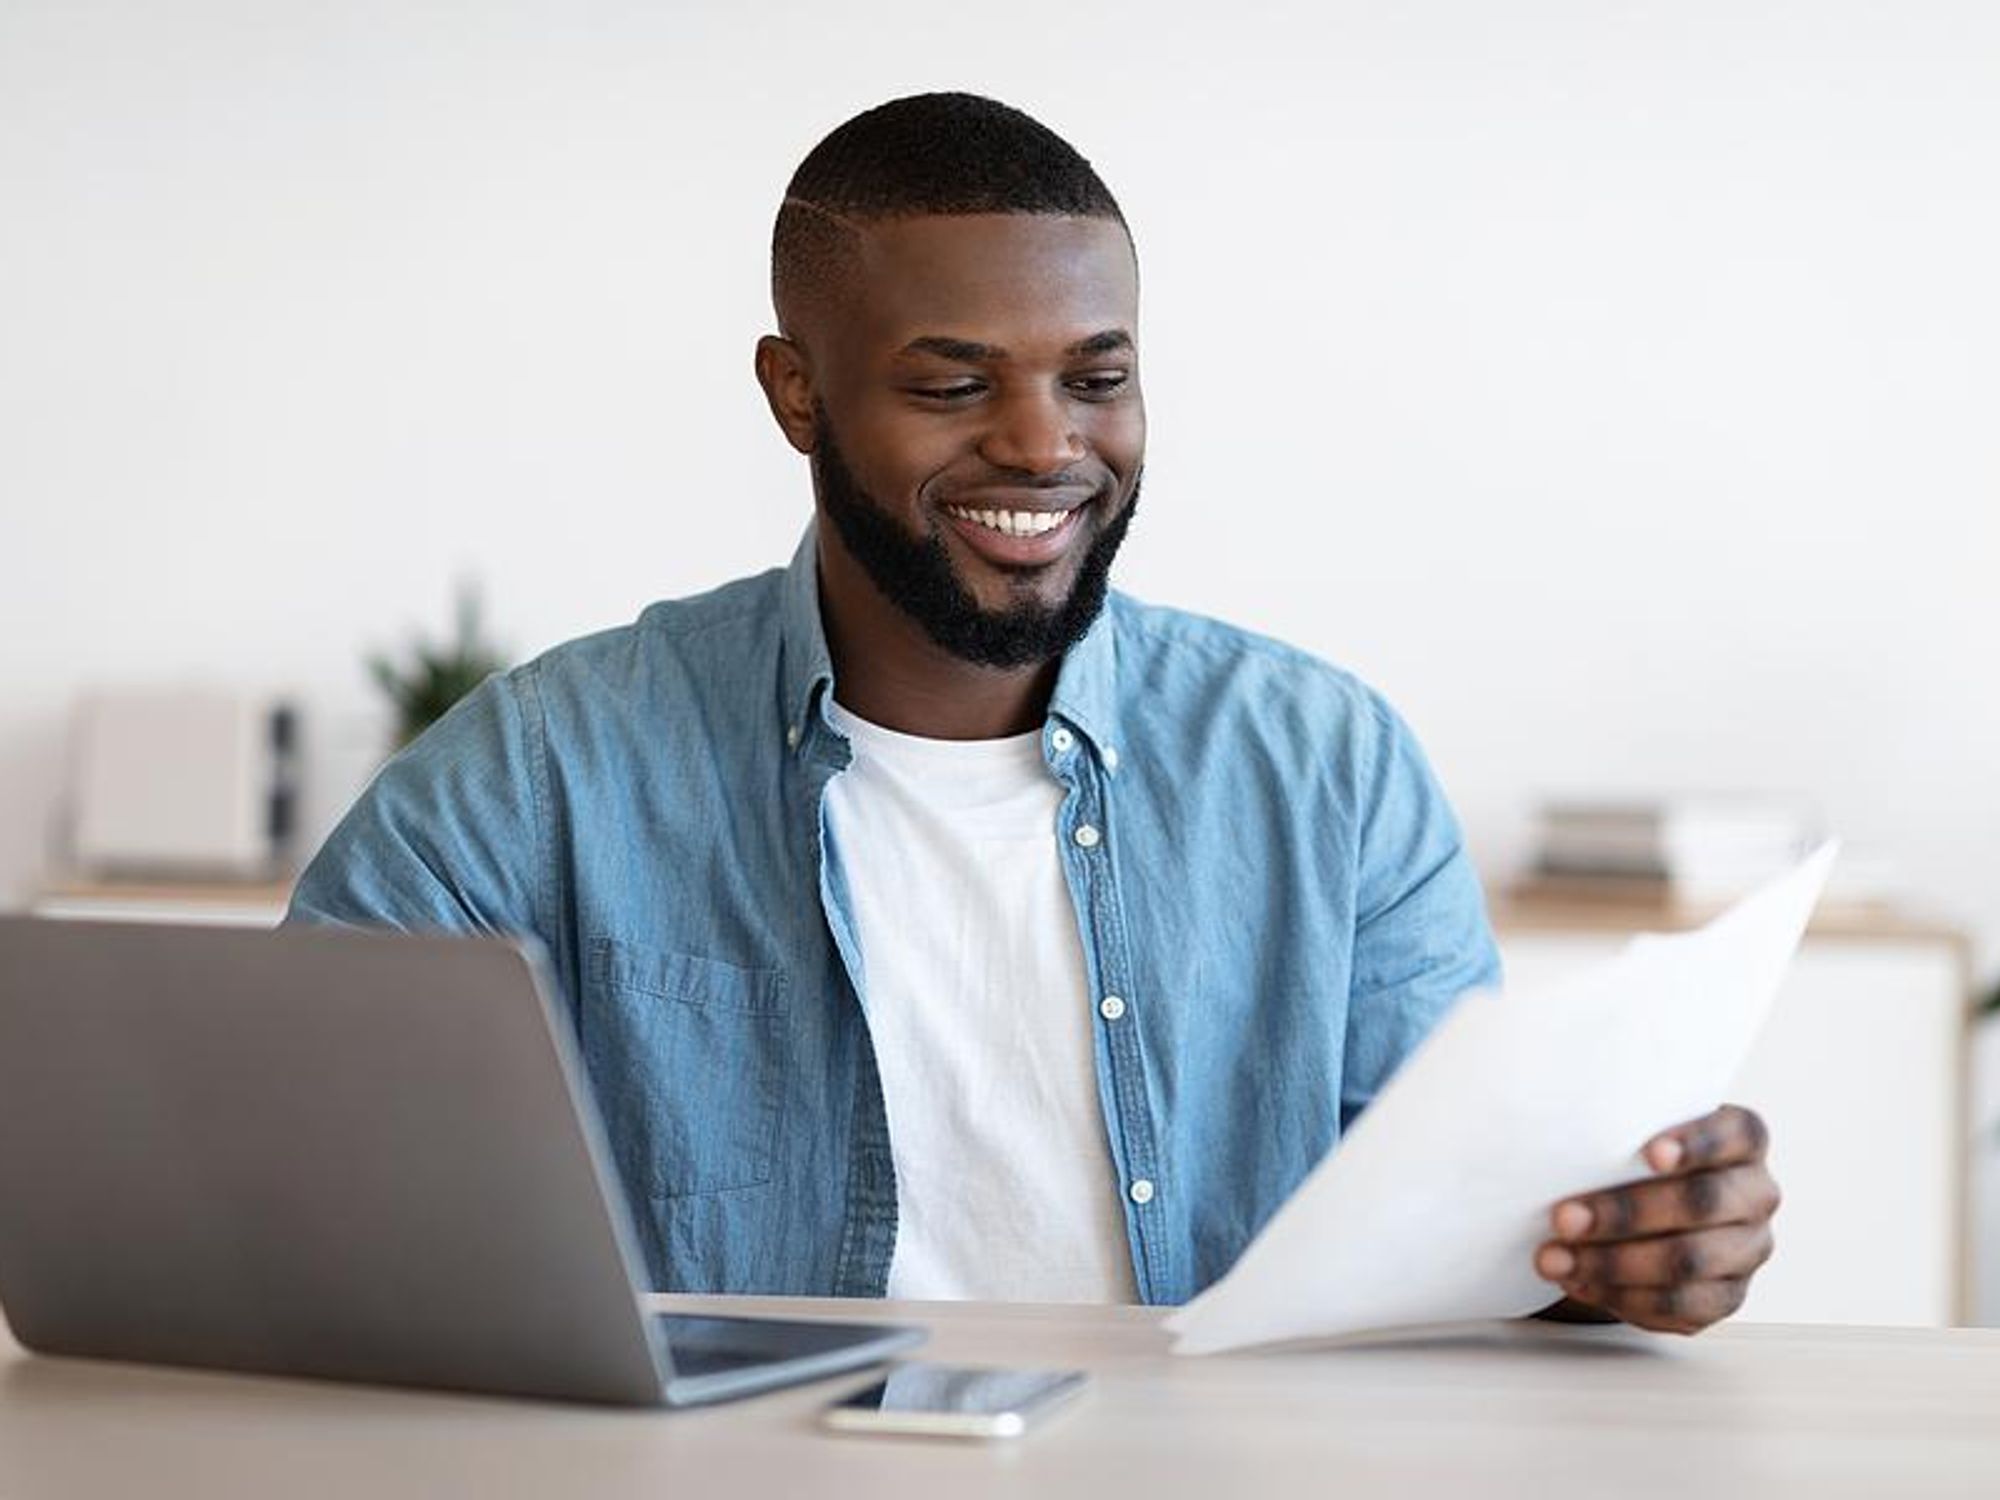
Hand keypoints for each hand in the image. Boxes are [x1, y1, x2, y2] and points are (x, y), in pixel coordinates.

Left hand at [1534, 1104, 1780, 1334]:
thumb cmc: (1631, 1158)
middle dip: (1626, 1212)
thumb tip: (1555, 1126)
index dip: (1697, 1144)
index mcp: (1742, 1141)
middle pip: (1703, 1203)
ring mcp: (1746, 1250)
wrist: (1641, 1212)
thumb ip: (1616, 1128)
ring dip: (1612, 1263)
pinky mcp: (1726, 1297)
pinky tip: (1580, 1282)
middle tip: (1564, 1217)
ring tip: (1554, 1259)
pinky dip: (1622, 1297)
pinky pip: (1679, 1306)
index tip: (1649, 1154)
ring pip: (1688, 1262)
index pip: (1736, 1135)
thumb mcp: (1629, 1132)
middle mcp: (1755, 1195)